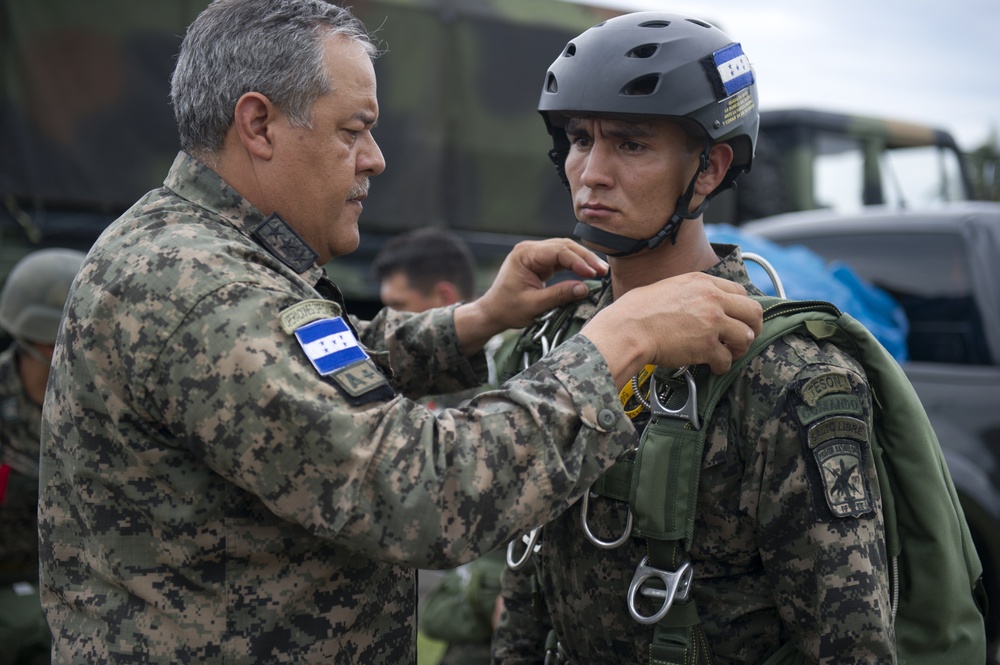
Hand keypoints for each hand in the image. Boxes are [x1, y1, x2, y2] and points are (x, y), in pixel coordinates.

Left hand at [454, 239, 607, 352]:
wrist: (492, 313)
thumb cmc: (507, 309)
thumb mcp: (534, 304)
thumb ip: (559, 295)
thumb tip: (584, 288)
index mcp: (525, 254)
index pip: (558, 251)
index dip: (578, 261)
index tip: (593, 273)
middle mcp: (530, 250)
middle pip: (564, 246)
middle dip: (585, 258)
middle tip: (603, 270)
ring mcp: (535, 255)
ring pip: (565, 251)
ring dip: (582, 260)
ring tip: (600, 271)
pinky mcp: (540, 263)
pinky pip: (561, 260)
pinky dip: (575, 266)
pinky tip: (588, 273)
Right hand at [581, 273, 762, 385]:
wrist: (628, 329)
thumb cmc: (638, 310)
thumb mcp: (669, 287)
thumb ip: (692, 292)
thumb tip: (698, 304)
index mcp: (703, 282)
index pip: (739, 292)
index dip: (740, 308)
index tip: (736, 318)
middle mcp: (712, 299)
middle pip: (753, 312)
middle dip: (752, 327)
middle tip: (743, 338)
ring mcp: (712, 322)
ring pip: (746, 336)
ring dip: (739, 348)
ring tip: (729, 354)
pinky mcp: (706, 346)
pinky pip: (727, 359)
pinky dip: (722, 366)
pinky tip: (714, 367)